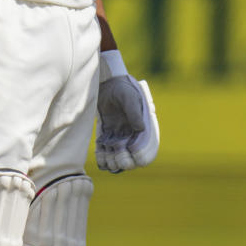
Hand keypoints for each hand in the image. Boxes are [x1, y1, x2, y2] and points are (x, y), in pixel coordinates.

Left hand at [96, 50, 158, 173]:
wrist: (106, 84)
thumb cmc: (122, 89)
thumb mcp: (129, 98)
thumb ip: (134, 112)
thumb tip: (140, 128)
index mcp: (143, 130)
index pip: (145, 153)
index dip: (139, 157)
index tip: (130, 150)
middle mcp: (132, 137)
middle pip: (130, 161)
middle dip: (123, 161)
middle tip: (116, 150)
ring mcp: (119, 138)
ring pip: (117, 161)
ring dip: (112, 161)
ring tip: (107, 151)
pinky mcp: (107, 136)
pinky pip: (105, 155)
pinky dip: (103, 158)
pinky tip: (100, 151)